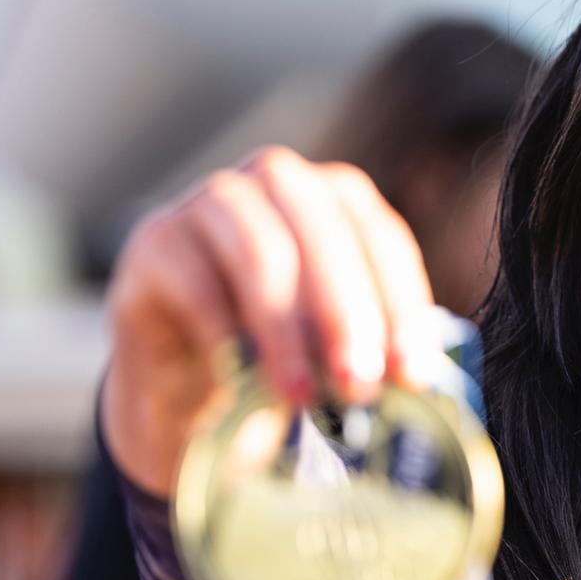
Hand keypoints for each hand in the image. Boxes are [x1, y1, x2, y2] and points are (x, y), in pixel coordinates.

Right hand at [102, 147, 435, 496]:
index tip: (413, 373)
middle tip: (360, 387)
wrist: (188, 393)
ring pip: (260, 252)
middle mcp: (274, 183)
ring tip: (302, 396)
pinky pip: (195, 281)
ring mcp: (207, 203)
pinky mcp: (153, 242)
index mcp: (335, 199)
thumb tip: (426, 378)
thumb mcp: (338, 352)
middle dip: (348, 316)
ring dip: (287, 331)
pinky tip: (241, 382)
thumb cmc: (280, 363)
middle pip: (322, 235)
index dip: (401, 305)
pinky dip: (224, 334)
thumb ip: (379, 346)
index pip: (380, 238)